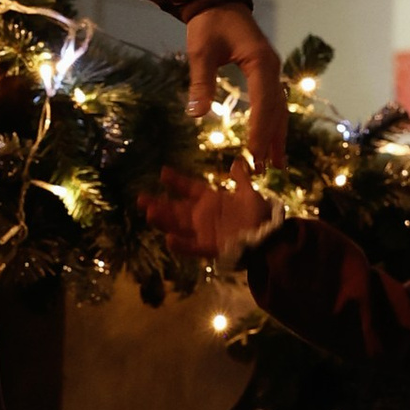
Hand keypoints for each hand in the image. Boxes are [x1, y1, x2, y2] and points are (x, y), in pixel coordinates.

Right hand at [146, 158, 272, 264]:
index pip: (189, 188)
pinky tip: (169, 239)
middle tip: (141, 198)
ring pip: (178, 225)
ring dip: (164, 220)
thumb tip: (236, 162)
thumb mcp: (249, 194)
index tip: (162, 172)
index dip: (177, 181)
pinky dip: (181, 244)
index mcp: (211, 201)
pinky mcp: (209, 248)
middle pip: (176, 209)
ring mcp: (204, 232)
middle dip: (158, 204)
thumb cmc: (258, 215)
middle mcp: (203, 216)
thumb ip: (241, 179)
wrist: (269, 238)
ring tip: (149, 213)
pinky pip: (192, 246)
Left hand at [185, 3, 287, 164]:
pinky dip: (274, 123)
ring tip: (276, 164)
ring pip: (279, 108)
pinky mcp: (266, 73)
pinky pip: (274, 102)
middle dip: (270, 139)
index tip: (254, 153)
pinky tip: (272, 141)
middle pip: (276, 109)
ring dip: (277, 135)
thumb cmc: (209, 23)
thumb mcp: (201, 50)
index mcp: (260, 62)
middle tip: (264, 169)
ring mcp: (272, 71)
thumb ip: (201, 80)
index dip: (259, 129)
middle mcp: (272, 68)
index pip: (263, 102)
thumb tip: (196, 114)